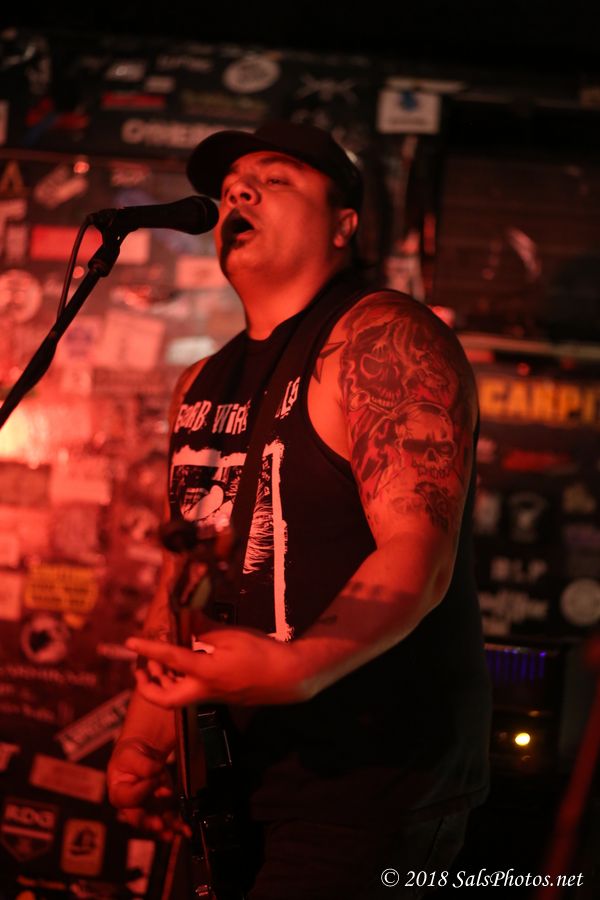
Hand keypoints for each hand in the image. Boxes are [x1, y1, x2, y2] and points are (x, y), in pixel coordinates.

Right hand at [107, 738, 189, 839]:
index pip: (128, 797)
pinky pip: (168, 818)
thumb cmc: (131, 755)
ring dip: (167, 829)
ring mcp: (147, 808)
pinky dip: (177, 825)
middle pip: (138, 818)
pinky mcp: (160, 807)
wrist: (142, 752)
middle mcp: (131, 805)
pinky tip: (185, 830)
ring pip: (156, 822)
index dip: (142, 790)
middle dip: (149, 822)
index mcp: (118, 791)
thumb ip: (142, 765)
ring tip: (177, 832)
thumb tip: (155, 773)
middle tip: (159, 824)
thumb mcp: (131, 754)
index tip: (154, 779)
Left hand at [126, 627, 308, 707]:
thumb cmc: (262, 653)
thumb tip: (186, 617)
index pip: (169, 659)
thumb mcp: (232, 635)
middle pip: (165, 699)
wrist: (288, 678)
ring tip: (160, 664)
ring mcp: (212, 697)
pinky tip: (185, 665)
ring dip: (163, 683)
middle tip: (142, 667)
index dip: (148, 649)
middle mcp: (203, 689)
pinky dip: (180, 681)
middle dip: (148, 686)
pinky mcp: (220, 696)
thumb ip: (205, 628)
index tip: (129, 642)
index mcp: (205, 672)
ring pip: (176, 698)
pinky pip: (191, 692)